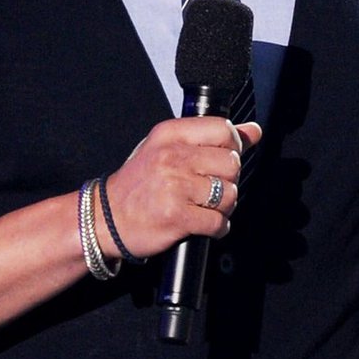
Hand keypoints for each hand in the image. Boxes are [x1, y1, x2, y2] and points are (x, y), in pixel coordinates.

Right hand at [100, 118, 261, 258]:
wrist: (105, 219)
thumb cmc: (138, 183)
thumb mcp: (168, 148)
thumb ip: (211, 138)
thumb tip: (254, 131)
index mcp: (170, 134)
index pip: (223, 130)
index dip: (232, 147)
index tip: (222, 160)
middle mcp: (172, 156)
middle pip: (232, 164)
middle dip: (228, 181)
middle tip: (210, 189)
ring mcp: (174, 187)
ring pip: (229, 194)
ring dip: (223, 207)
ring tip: (204, 207)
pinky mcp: (177, 216)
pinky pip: (218, 222)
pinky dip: (217, 228)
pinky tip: (202, 224)